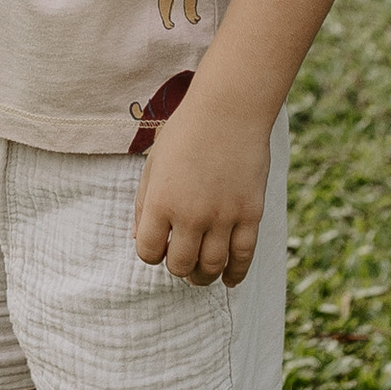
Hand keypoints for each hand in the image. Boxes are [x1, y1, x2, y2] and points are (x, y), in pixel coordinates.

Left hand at [132, 74, 276, 285]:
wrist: (230, 110)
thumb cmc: (187, 131)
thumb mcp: (154, 163)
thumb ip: (144, 203)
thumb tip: (140, 240)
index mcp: (160, 201)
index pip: (148, 252)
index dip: (152, 255)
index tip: (159, 246)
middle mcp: (190, 214)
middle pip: (181, 266)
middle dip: (179, 269)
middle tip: (182, 262)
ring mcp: (223, 216)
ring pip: (212, 266)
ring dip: (204, 276)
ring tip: (202, 274)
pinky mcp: (250, 213)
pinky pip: (243, 256)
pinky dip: (236, 274)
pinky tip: (230, 280)